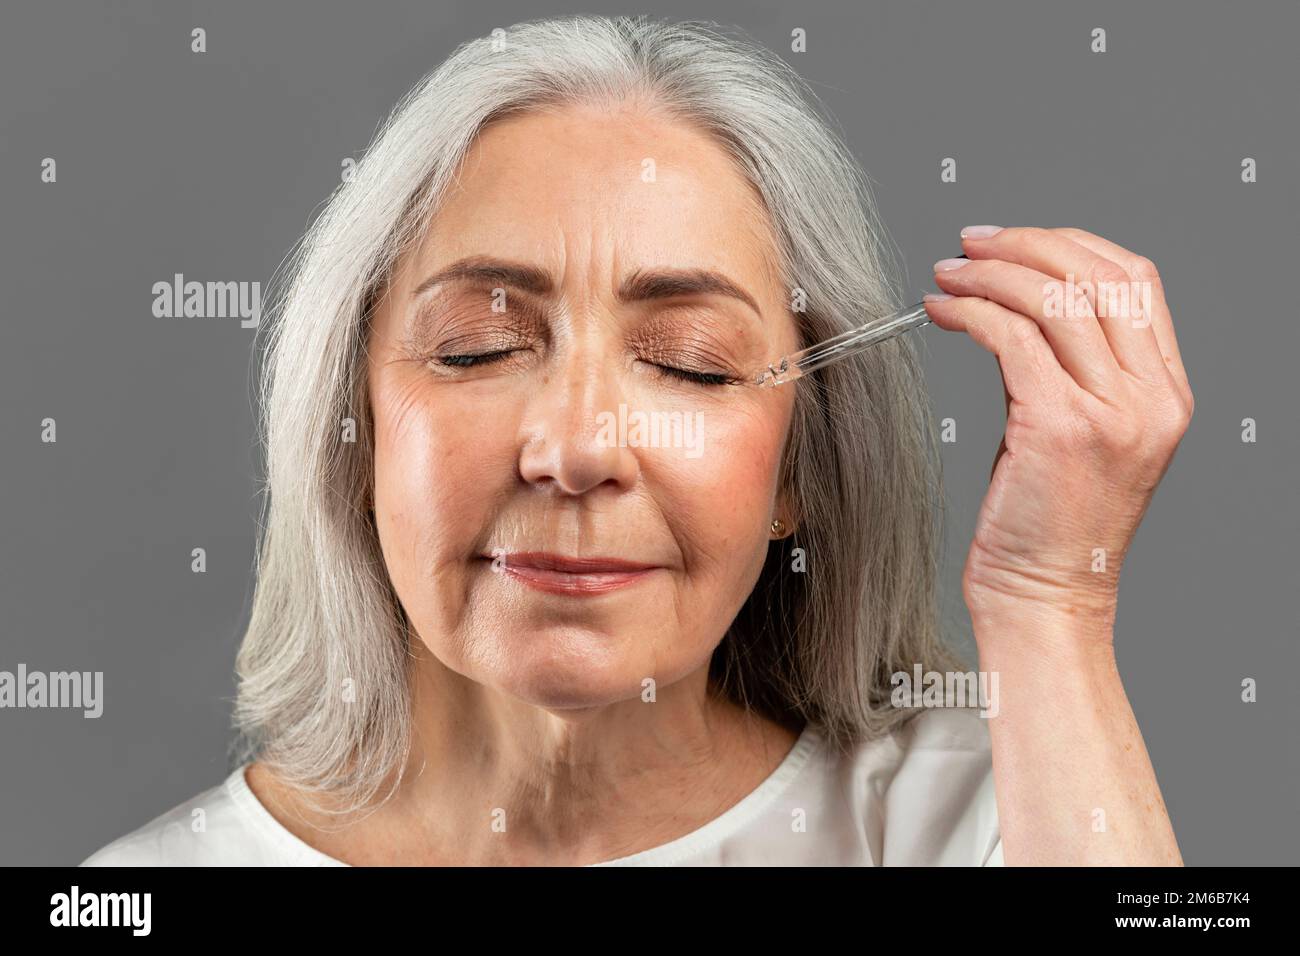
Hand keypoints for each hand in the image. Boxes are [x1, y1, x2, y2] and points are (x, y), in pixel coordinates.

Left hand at [923, 226, 1192, 636]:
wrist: (1046, 599)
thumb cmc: (1050, 525)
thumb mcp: (1083, 433)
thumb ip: (1074, 369)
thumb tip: (1019, 300)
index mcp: (1168, 393)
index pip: (1135, 280)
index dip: (1070, 243)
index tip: (1013, 239)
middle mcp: (1152, 398)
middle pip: (1095, 276)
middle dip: (1025, 245)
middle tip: (969, 244)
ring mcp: (1112, 413)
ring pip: (1051, 299)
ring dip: (989, 274)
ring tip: (946, 275)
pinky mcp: (1060, 428)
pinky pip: (1012, 338)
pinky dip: (970, 312)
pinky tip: (940, 311)